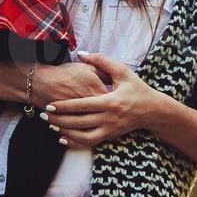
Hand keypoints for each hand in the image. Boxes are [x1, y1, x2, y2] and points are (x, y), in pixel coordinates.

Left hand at [41, 53, 161, 147]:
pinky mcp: (110, 136)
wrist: (153, 110)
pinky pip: (90, 143)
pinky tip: (63, 138)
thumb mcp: (122, 71)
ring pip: (83, 136)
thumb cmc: (137, 88)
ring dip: (65, 132)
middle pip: (79, 122)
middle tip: (44, 116)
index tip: (50, 105)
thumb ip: (101, 61)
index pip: (83, 106)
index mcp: (111, 101)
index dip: (65, 106)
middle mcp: (110, 118)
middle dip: (60, 120)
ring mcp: (110, 129)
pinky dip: (75, 142)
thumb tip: (81, 53)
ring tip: (51, 126)